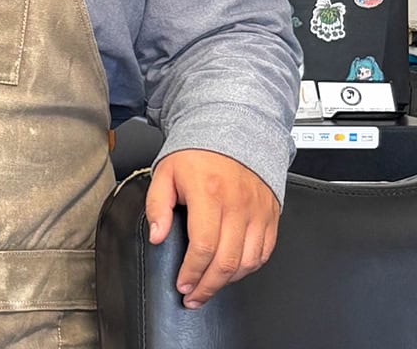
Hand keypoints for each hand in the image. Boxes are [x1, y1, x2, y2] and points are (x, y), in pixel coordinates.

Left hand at [144, 149, 278, 309]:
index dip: (192, 272)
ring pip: (248, 262)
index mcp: (208, 193)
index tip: (182, 284)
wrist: (231, 130)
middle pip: (227, 261)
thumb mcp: (165, 172)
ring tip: (209, 287)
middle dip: (208, 286)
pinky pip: (264, 252)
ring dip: (227, 281)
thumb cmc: (196, 153)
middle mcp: (237, 204)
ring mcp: (257, 211)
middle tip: (194, 296)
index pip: (203, 246)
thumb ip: (156, 205)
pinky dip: (248, 268)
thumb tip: (156, 236)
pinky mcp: (271, 215)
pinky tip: (231, 271)